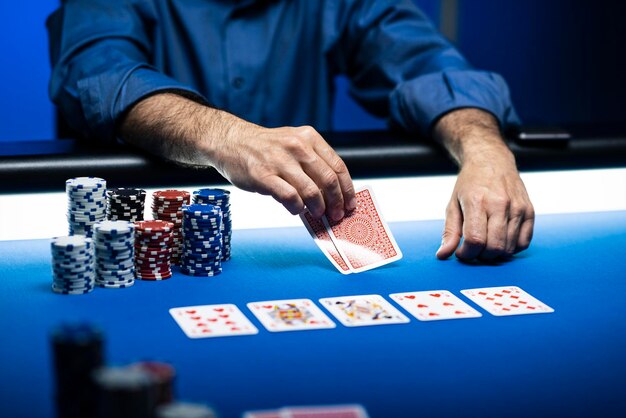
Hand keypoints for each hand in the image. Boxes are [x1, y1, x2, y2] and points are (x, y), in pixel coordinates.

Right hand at [208, 122, 355, 220]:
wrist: (231, 141)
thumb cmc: (266, 148)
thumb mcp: (294, 143)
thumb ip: (313, 163)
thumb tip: (333, 193)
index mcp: (309, 138)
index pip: (338, 166)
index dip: (347, 189)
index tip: (350, 204)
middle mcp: (297, 146)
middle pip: (328, 180)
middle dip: (336, 202)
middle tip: (336, 215)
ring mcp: (280, 161)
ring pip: (311, 191)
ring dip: (318, 208)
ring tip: (317, 214)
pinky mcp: (263, 175)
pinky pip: (290, 197)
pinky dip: (297, 208)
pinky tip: (296, 209)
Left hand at [433, 109, 534, 260]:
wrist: (492, 161)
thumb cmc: (470, 184)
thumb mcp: (453, 205)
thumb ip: (449, 232)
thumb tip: (442, 255)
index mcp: (477, 202)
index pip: (475, 240)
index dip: (467, 253)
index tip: (461, 252)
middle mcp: (500, 204)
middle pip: (494, 248)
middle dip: (480, 256)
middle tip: (473, 249)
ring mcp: (518, 208)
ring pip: (509, 248)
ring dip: (495, 254)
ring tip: (485, 243)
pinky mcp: (529, 211)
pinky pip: (523, 243)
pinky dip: (511, 248)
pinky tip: (500, 239)